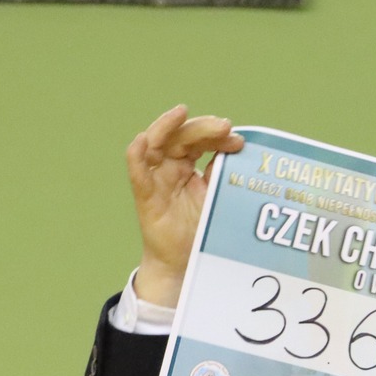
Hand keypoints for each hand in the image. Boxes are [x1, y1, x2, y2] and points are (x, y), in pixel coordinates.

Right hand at [126, 105, 243, 307]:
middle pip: (180, 137)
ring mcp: (156, 179)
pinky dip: (137, 155)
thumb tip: (237, 150)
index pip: (199, 140)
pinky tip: (142, 140)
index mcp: (187, 165)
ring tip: (181, 113)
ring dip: (167, 126)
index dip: (217, 136)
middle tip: (223, 127)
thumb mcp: (218, 198)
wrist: (186, 263)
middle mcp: (169, 167)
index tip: (238, 141)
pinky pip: (137, 173)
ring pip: (155, 144)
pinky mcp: (145, 196)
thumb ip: (223, 175)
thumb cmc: (201, 229)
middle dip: (202, 128)